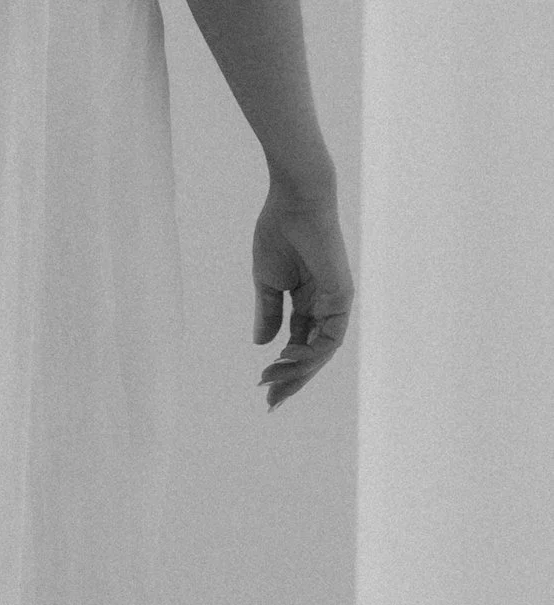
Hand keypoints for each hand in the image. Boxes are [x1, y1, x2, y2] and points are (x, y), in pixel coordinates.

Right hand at [252, 183, 353, 410]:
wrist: (294, 203)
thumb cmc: (279, 233)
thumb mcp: (267, 282)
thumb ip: (268, 313)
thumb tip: (261, 344)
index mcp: (309, 301)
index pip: (299, 343)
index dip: (283, 367)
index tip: (263, 387)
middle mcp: (326, 306)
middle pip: (312, 354)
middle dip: (293, 379)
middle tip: (271, 401)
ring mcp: (336, 303)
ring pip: (321, 351)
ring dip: (298, 370)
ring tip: (272, 382)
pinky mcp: (342, 297)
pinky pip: (329, 336)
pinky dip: (309, 352)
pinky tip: (287, 360)